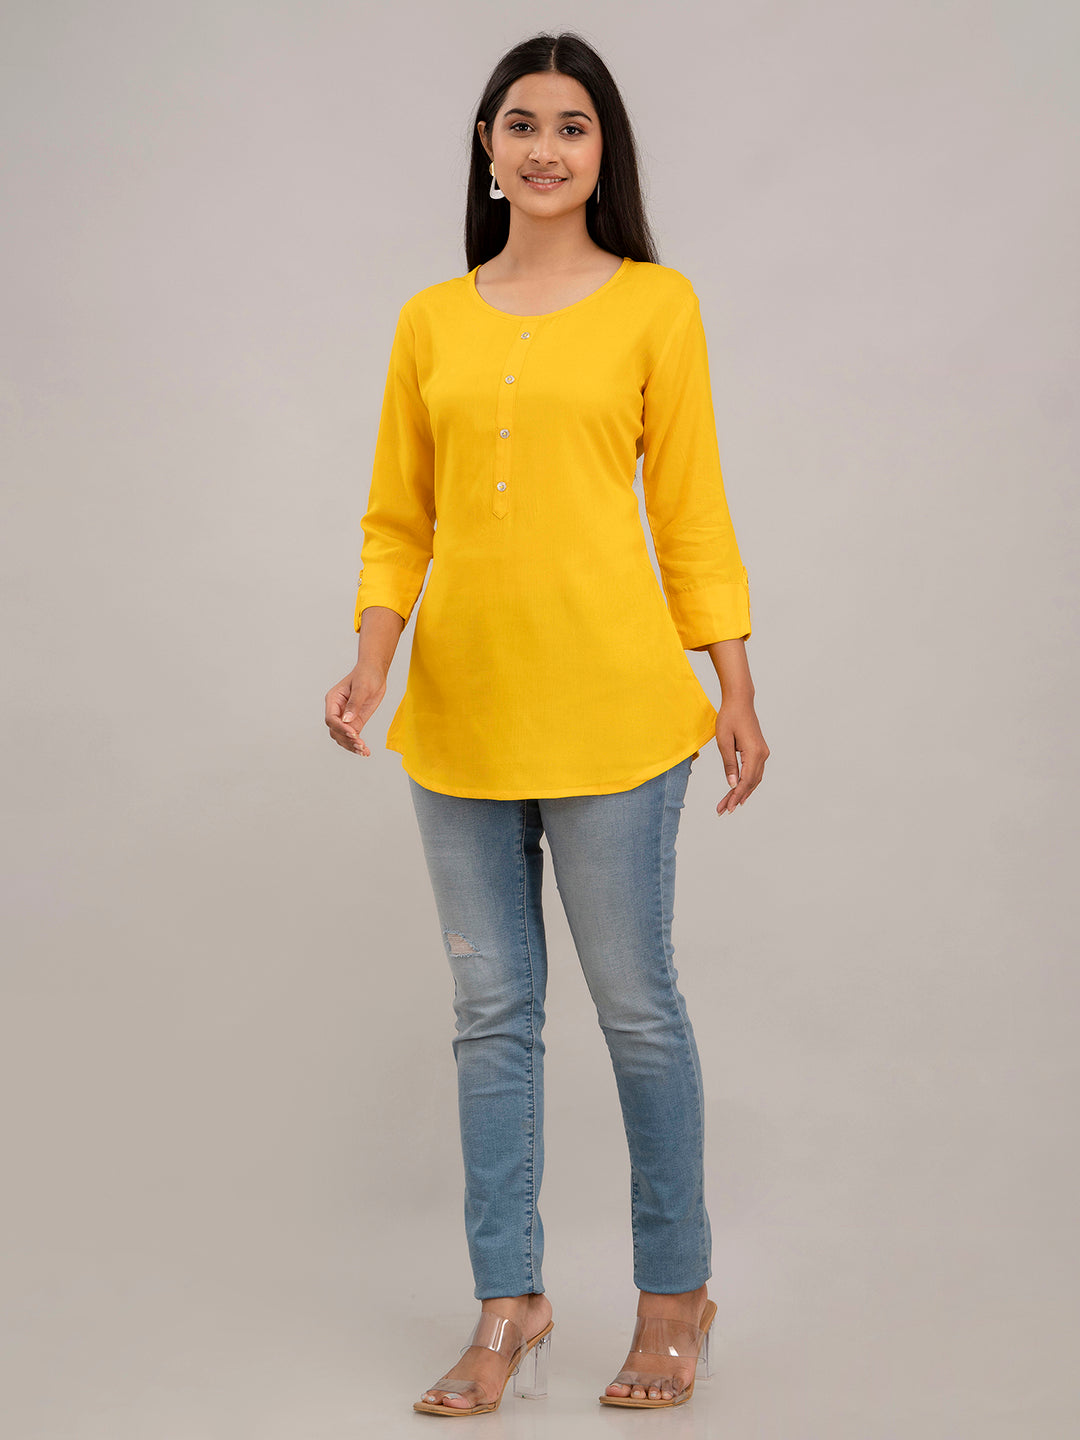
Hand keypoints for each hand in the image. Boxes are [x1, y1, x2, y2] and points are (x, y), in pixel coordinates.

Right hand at [325, 664, 386, 757]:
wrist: (375, 672)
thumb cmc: (367, 675)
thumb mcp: (362, 687)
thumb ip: (354, 703)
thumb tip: (347, 719)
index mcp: (333, 700)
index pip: (331, 719)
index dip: (341, 728)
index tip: (353, 733)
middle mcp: (337, 710)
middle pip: (335, 731)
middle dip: (346, 740)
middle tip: (360, 745)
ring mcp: (346, 717)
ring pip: (342, 737)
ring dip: (351, 745)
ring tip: (364, 751)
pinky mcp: (355, 721)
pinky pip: (353, 736)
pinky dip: (357, 745)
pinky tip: (365, 751)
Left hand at [714, 699, 768, 814]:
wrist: (740, 701)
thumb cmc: (729, 717)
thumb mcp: (724, 741)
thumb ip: (728, 764)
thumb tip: (731, 784)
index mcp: (754, 752)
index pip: (745, 780)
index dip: (736, 795)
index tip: (727, 807)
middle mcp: (762, 754)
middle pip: (751, 783)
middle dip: (737, 798)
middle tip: (724, 810)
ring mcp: (763, 753)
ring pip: (754, 779)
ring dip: (742, 792)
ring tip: (728, 805)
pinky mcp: (759, 751)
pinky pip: (754, 772)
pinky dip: (747, 783)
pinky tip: (739, 792)